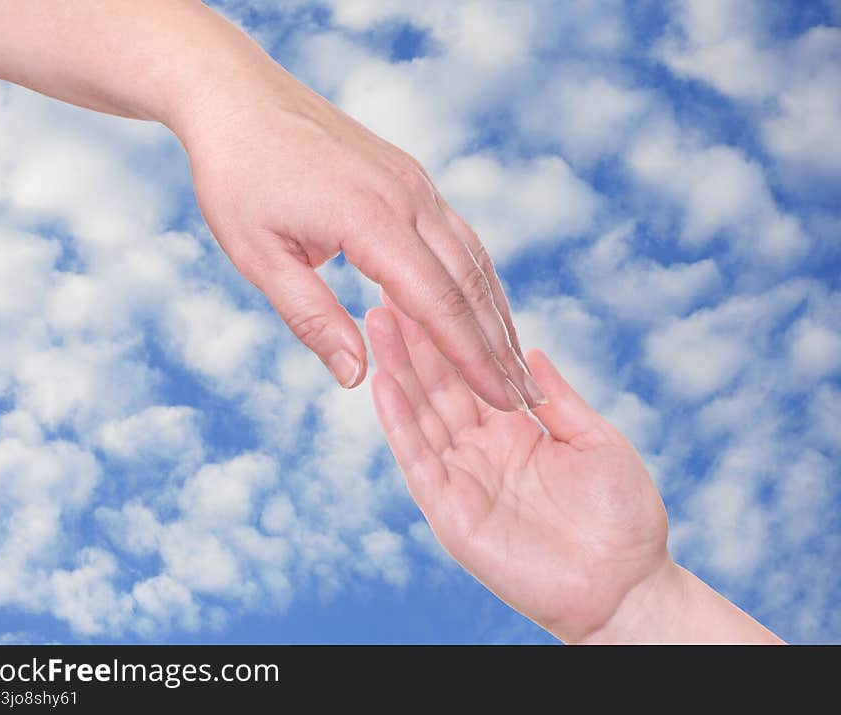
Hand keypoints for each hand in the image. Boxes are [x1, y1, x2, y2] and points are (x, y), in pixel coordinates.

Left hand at [177, 53, 539, 409]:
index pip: (438, 302)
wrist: (238, 95)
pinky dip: (476, 278)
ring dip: (496, 313)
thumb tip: (356, 378)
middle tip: (525, 396)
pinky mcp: (409, 178)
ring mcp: (414, 183)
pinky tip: (482, 306)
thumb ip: (312, 319)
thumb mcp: (259, 256)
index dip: (473, 357)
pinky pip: (457, 234)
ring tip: (514, 360)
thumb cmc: (239, 175)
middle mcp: (407, 197)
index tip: (503, 399)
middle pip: (470, 283)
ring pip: (473, 257)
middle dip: (500, 345)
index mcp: (370, 219)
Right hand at [365, 302, 669, 641]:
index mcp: (515, 429)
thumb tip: (531, 349)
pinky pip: (418, 460)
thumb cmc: (621, 517)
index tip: (430, 287)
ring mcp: (462, 477)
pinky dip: (399, 422)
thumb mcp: (596, 440)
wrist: (626, 586)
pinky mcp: (450, 509)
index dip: (451, 334)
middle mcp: (481, 449)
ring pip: (420, 414)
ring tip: (377, 322)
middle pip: (439, 386)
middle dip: (415, 339)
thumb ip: (558, 398)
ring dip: (397, 368)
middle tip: (388, 289)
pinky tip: (383, 383)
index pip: (473, 372)